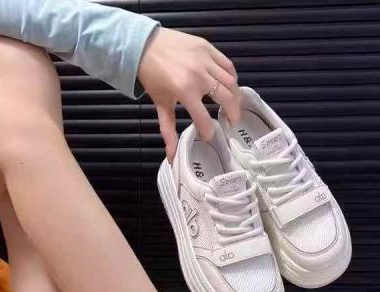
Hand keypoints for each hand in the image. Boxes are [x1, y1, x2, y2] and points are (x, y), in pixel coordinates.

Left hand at [138, 27, 240, 159]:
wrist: (145, 45)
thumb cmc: (153, 76)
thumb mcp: (161, 104)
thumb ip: (168, 130)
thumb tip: (171, 157)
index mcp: (186, 91)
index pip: (204, 118)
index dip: (208, 131)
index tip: (208, 135)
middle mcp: (199, 75)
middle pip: (227, 98)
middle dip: (232, 113)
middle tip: (232, 120)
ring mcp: (205, 59)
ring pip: (231, 81)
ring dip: (234, 95)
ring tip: (232, 103)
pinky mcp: (208, 47)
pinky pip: (227, 64)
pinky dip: (231, 76)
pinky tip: (229, 84)